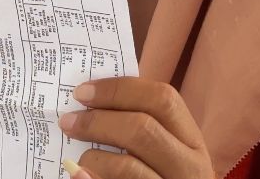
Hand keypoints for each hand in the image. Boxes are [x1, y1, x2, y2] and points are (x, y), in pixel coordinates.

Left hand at [59, 77, 213, 178]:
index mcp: (191, 141)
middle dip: (98, 121)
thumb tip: (89, 102)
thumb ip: (138, 127)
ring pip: (128, 167)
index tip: (83, 92)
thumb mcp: (164, 152)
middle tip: (68, 122)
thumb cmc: (160, 177)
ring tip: (77, 161)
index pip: (161, 100)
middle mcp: (189, 167)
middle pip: (142, 129)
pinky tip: (79, 175)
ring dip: (93, 158)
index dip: (118, 90)